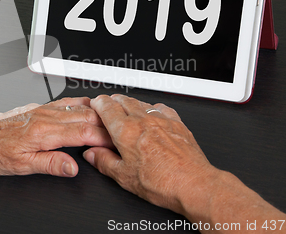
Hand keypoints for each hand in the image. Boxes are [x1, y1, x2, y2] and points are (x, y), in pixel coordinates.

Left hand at [0, 97, 112, 176]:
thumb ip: (50, 164)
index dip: (104, 137)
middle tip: (122, 131)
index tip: (118, 143)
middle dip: (107, 123)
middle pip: (85, 116)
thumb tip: (73, 167)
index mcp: (43, 132)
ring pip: (77, 106)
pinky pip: (65, 102)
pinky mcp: (36, 108)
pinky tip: (87, 105)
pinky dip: (82, 103)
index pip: (84, 131)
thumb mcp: (20, 166)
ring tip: (113, 117)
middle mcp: (44, 116)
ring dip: (98, 111)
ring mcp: (41, 110)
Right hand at [84, 94, 218, 213]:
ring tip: (127, 110)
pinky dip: (152, 108)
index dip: (98, 103)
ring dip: (131, 103)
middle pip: (123, 99)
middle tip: (108, 106)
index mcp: (126, 131)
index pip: (106, 106)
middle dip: (112, 101)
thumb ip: (104, 162)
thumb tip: (92, 155)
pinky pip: (161, 107)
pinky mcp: (177, 122)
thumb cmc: (162, 183)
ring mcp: (161, 119)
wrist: (193, 184)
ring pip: (141, 101)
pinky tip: (152, 115)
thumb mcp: (124, 177)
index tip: (96, 105)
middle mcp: (143, 120)